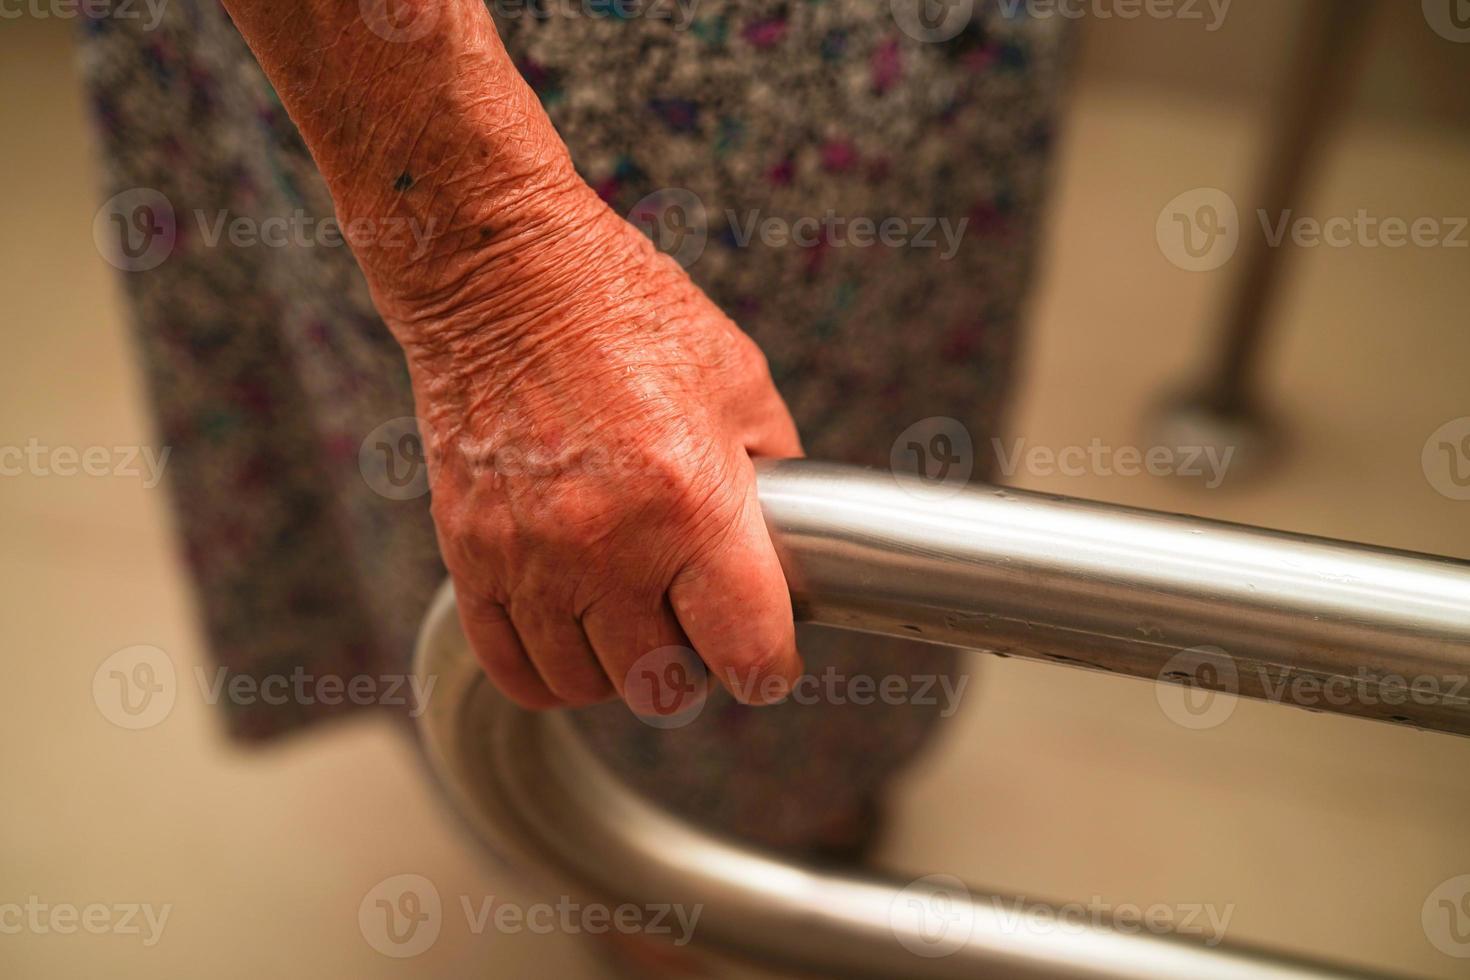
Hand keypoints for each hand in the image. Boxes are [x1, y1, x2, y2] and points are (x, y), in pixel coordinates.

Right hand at [389, 181, 804, 711]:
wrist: (503, 273)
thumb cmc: (623, 312)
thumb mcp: (740, 383)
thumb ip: (772, 477)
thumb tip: (787, 544)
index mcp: (692, 501)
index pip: (747, 652)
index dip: (768, 665)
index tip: (766, 655)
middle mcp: (607, 544)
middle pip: (663, 685)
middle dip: (694, 665)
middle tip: (696, 623)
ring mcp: (530, 555)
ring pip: (587, 685)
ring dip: (620, 668)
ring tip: (632, 622)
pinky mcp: (471, 553)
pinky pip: (511, 666)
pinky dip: (549, 670)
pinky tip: (572, 633)